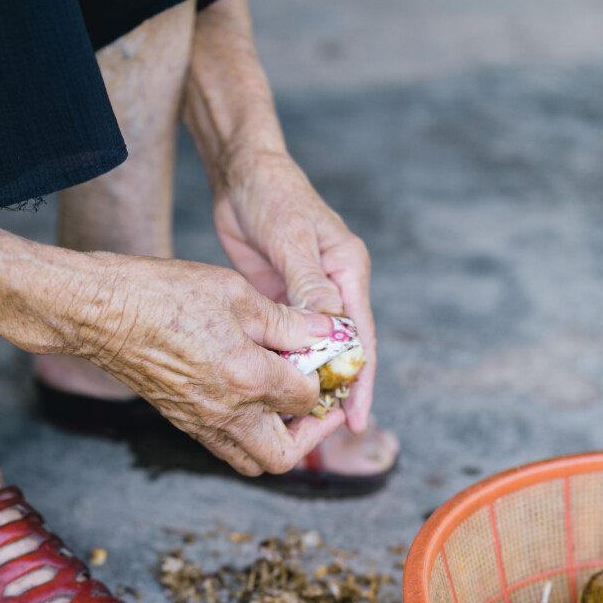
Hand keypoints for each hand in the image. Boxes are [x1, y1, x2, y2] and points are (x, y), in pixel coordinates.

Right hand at [67, 252, 340, 475]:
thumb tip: (326, 330)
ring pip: (252, 462)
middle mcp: (227, 411)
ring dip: (278, 443)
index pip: (306, 396)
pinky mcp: (183, 421)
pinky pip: (225, 447)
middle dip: (311, 436)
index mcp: (247, 376)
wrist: (101, 312)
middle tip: (317, 407)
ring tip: (284, 408)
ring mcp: (201, 422)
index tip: (324, 358)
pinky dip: (247, 436)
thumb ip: (286, 320)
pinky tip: (250, 402)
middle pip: (285, 456)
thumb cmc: (164, 293)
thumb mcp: (236, 293)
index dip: (322, 377)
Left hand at [211, 147, 376, 432]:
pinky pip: (289, 339)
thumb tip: (331, 328)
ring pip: (314, 348)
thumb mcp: (291, 238)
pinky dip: (286, 364)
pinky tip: (278, 391)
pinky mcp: (283, 297)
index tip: (357, 417)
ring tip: (302, 421)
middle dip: (339, 389)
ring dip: (310, 381)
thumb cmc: (272, 195)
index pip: (360, 336)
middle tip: (331, 431)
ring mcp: (309, 294)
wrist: (241, 172)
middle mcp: (335, 286)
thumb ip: (309, 283)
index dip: (360, 379)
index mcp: (348, 271)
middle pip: (342, 349)